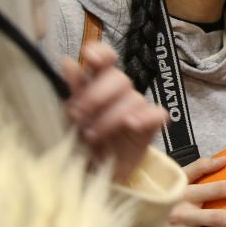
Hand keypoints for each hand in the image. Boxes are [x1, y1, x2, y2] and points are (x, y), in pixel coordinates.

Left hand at [61, 41, 166, 183]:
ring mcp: (136, 108)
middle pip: (119, 78)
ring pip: (134, 98)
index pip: (106, 58)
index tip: (90, 59)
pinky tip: (131, 124)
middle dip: (96, 96)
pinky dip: (146, 117)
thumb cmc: (79, 141)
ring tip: (91, 136)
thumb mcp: (68, 115)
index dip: (101, 53)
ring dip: (110, 116)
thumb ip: (73, 89)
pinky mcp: (150, 127)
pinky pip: (158, 114)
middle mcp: (119, 92)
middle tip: (77, 117)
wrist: (94, 173)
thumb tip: (67, 61)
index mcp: (97, 82)